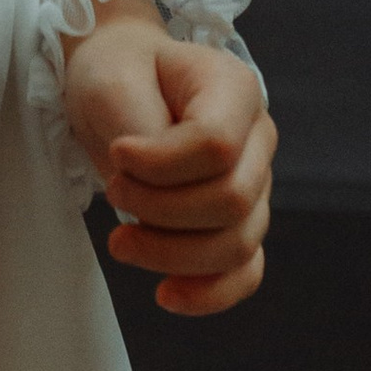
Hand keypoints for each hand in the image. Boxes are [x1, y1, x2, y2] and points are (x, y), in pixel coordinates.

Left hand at [64, 0, 273, 314]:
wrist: (119, 85)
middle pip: (231, 201)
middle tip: (112, 190)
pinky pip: (245, 273)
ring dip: (169, 254)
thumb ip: (141, 132)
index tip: (117, 155)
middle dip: (159, 211)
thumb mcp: (114, 84)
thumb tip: (154, 188)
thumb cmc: (118, 75)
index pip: (218, 145)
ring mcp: (255, 184)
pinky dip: (209, 293)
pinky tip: (167, 294)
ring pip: (237, 245)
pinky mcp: (240, 223)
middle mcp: (257, 138)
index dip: (162, 165)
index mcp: (236, 89)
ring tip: (121, 239)